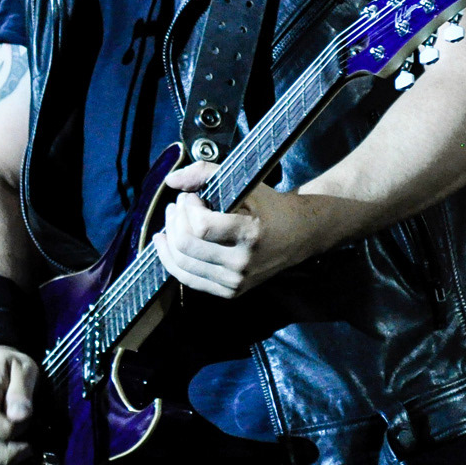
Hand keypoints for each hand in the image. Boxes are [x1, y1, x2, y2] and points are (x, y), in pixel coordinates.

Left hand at [154, 161, 307, 298]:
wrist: (298, 235)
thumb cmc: (268, 205)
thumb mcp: (244, 181)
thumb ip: (205, 173)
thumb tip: (171, 180)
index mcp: (250, 234)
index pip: (201, 226)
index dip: (188, 208)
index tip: (191, 196)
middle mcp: (242, 263)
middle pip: (186, 245)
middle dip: (174, 220)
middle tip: (178, 205)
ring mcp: (235, 281)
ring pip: (182, 264)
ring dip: (169, 238)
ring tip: (173, 219)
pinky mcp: (230, 292)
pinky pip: (189, 279)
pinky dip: (172, 260)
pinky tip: (168, 243)